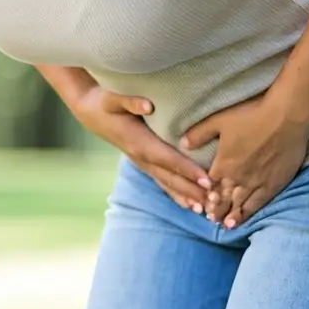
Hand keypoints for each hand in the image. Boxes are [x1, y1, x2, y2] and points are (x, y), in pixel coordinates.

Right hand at [73, 86, 213, 212]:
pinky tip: (190, 205)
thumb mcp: (113, 98)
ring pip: (167, 184)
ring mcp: (142, 163)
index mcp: (138, 142)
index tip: (206, 179)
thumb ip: (130, 101)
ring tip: (205, 211)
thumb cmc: (105, 103)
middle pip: (170, 177)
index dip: (187, 169)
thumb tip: (148, 106)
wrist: (92, 114)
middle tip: (216, 200)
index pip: (167, 158)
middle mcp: (141, 157)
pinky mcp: (144, 164)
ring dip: (186, 197)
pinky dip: (176, 195)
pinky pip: (162, 183)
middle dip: (193, 190)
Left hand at [181, 94, 308, 227]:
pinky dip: (251, 212)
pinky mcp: (274, 183)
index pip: (210, 187)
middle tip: (210, 220)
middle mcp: (239, 178)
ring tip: (225, 225)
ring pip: (241, 204)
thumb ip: (199, 134)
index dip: (204, 197)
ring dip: (231, 215)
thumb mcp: (218, 120)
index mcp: (223, 164)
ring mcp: (257, 182)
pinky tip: (247, 218)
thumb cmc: (251, 115)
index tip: (200, 206)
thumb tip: (182, 144)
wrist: (286, 117)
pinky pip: (260, 203)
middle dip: (216, 210)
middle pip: (225, 199)